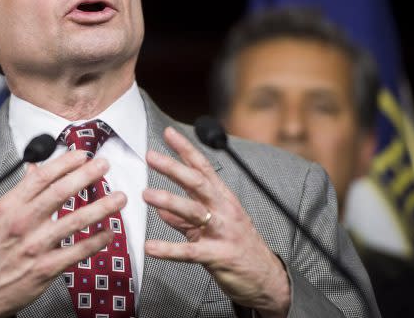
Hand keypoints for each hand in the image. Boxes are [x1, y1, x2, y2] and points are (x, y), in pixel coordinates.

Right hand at [0, 150, 125, 317]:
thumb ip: (21, 192)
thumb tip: (35, 169)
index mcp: (10, 206)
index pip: (42, 176)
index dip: (66, 163)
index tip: (83, 155)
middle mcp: (23, 223)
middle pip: (60, 192)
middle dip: (86, 175)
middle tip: (104, 165)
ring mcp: (36, 246)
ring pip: (75, 220)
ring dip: (102, 206)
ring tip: (119, 198)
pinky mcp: (46, 268)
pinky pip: (79, 251)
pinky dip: (98, 240)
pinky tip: (109, 231)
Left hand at [143, 126, 289, 316]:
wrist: (266, 278)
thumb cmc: (238, 246)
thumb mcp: (212, 225)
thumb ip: (184, 217)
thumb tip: (160, 209)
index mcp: (222, 198)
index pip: (203, 167)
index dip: (186, 149)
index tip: (168, 133)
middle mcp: (223, 209)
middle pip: (198, 182)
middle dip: (174, 168)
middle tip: (151, 156)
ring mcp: (222, 231)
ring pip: (194, 211)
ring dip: (169, 200)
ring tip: (146, 194)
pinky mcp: (218, 255)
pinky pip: (191, 251)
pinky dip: (169, 249)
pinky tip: (150, 248)